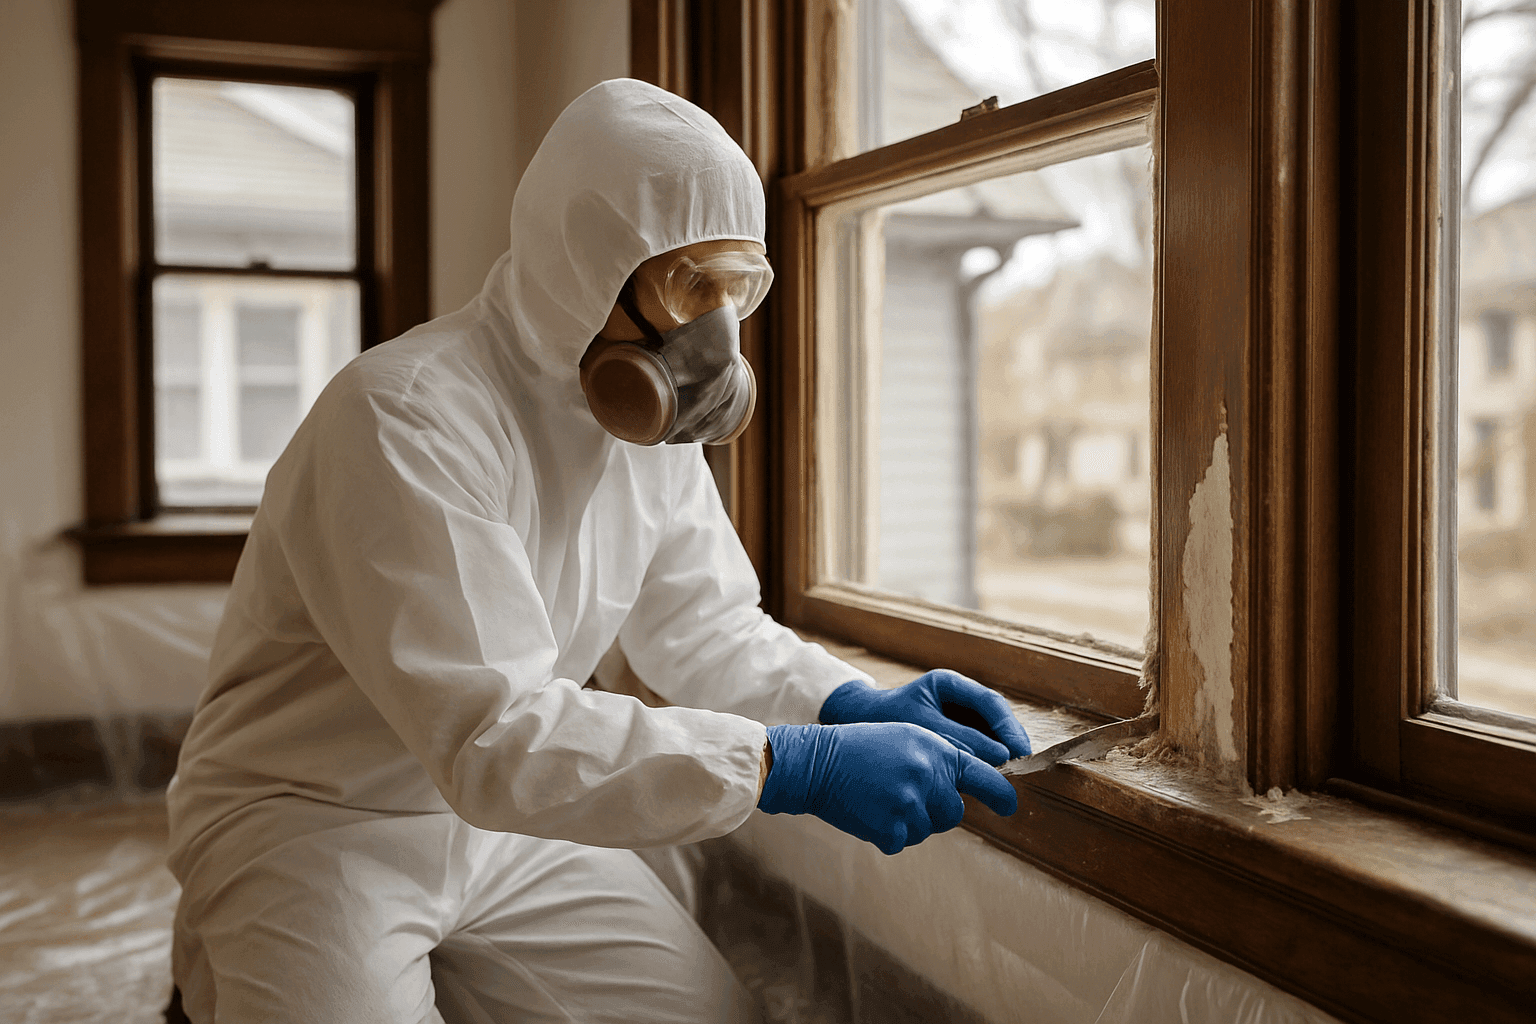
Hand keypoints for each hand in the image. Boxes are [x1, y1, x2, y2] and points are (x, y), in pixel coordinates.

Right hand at [757, 722, 1017, 854]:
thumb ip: (940, 759)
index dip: (1001, 795)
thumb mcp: (906, 737)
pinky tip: (867, 811)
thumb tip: (964, 789)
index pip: (984, 776)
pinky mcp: (891, 829)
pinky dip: (886, 833)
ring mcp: (910, 804)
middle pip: (953, 812)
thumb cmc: (861, 747)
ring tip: (880, 797)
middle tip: (902, 794)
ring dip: (908, 822)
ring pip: (927, 830)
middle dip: (935, 810)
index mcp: (936, 750)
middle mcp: (928, 776)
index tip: (1009, 807)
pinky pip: (901, 842)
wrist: (817, 763)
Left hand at [818, 671, 1031, 764]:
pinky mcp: (951, 736)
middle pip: (995, 717)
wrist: (854, 726)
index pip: (990, 702)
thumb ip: (959, 738)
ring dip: (1000, 753)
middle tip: (1021, 763)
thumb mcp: (921, 727)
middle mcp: (957, 698)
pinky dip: (983, 762)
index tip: (1018, 751)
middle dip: (1010, 740)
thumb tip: (1000, 756)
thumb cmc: (882, 721)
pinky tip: (988, 780)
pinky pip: (974, 747)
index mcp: (948, 684)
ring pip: (988, 734)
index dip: (1008, 727)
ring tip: (1010, 775)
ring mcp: (955, 716)